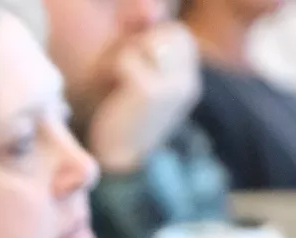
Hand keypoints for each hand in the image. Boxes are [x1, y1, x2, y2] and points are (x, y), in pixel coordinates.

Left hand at [88, 25, 202, 173]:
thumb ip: (143, 41)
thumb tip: (148, 7)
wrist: (114, 163)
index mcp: (188, 79)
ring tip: (111, 77)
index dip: (150, 36)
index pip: (177, 33)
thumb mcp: (137, 75)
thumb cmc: (119, 117)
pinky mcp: (152, 91)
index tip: (127, 61)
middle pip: (166, 32)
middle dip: (137, 43)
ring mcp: (174, 86)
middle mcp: (188, 80)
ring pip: (147, 40)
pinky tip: (107, 85)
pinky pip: (127, 56)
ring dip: (123, 53)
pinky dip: (111, 66)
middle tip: (116, 70)